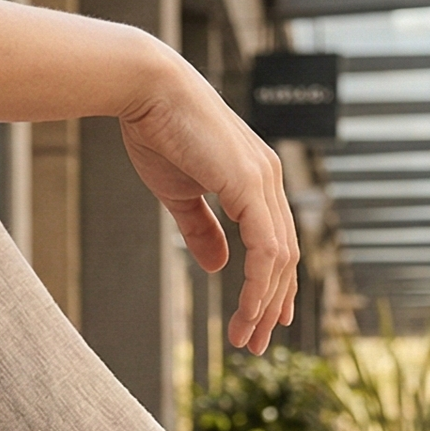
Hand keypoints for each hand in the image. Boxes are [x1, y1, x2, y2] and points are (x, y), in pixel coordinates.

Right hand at [119, 54, 299, 354]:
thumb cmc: (156, 130)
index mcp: (257, 180)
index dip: (274, 286)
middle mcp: (270, 180)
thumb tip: (218, 267)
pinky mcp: (251, 185)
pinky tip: (249, 311)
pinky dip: (260, 286)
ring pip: (280, 261)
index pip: (277, 244)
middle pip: (286, 259)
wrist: (143, 88)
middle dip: (271, 306)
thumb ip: (202, 230)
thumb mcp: (180, 192)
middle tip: (255, 342)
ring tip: (247, 337)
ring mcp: (265, 181)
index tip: (265, 320)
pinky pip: (267, 251)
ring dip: (264, 305)